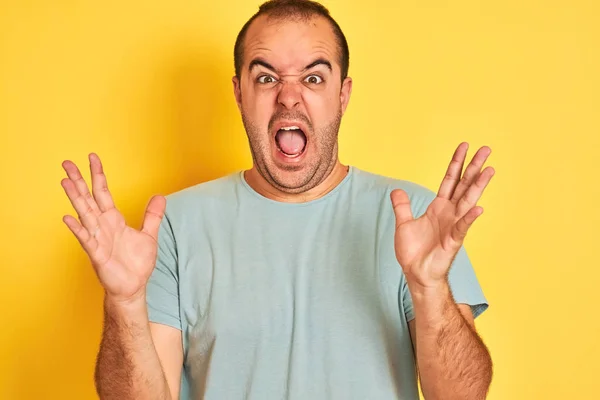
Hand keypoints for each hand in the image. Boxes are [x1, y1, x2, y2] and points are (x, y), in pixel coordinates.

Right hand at [61, 153, 165, 303]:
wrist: (133, 288)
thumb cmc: (136, 264)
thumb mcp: (149, 235)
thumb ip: (153, 215)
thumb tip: (160, 196)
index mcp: (114, 220)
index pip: (103, 192)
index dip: (98, 175)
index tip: (92, 157)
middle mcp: (102, 226)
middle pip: (88, 198)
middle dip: (79, 181)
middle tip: (67, 163)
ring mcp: (98, 239)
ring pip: (85, 214)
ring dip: (75, 198)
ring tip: (66, 182)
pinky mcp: (97, 254)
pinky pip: (86, 239)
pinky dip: (78, 228)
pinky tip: (68, 217)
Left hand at [391, 143, 493, 289]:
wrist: (415, 273)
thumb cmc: (413, 251)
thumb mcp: (403, 224)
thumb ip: (402, 206)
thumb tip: (396, 190)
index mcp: (438, 207)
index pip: (449, 180)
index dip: (456, 163)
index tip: (464, 146)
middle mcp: (449, 213)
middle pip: (463, 185)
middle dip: (473, 167)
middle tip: (486, 149)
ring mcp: (453, 225)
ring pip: (467, 201)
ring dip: (477, 186)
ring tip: (489, 170)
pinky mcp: (453, 241)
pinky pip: (462, 227)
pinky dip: (469, 217)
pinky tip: (478, 207)